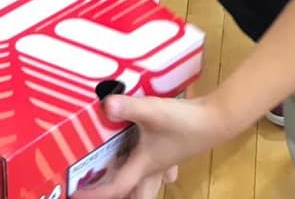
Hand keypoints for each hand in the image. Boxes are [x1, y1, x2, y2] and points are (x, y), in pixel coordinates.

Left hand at [77, 95, 232, 198]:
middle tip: (99, 193)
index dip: (96, 194)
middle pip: (136, 194)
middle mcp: (153, 167)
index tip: (76, 196)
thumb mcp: (152, 111)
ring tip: (118, 181)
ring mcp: (165, 160)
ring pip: (148, 184)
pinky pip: (159, 168)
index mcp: (144, 165)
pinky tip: (147, 159)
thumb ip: (128, 107)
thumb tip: (104, 104)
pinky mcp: (173, 149)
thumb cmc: (184, 121)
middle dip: (119, 197)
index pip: (117, 188)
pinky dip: (151, 170)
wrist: (217, 118)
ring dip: (133, 187)